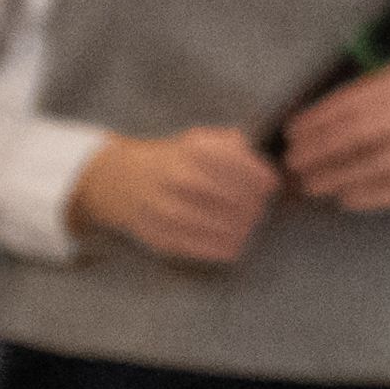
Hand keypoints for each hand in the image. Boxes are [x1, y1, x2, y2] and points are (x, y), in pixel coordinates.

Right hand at [70, 127, 279, 266]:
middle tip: (259, 209)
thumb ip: (233, 146)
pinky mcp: (158, 234)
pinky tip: (234, 245)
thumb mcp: (199, 140)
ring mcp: (165, 208)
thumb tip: (265, 161)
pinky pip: (197, 246)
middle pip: (232, 197)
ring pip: (216, 224)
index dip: (262, 179)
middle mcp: (178, 177)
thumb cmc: (172, 160)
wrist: (118, 180)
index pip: (242, 167)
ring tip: (248, 226)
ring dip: (239, 228)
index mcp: (193, 151)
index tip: (271, 185)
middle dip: (253, 205)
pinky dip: (221, 248)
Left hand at [280, 57, 389, 215]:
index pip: (355, 102)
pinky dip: (374, 195)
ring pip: (381, 164)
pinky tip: (349, 198)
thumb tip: (321, 116)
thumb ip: (377, 90)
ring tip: (313, 185)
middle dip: (322, 152)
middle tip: (294, 165)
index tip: (291, 134)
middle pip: (363, 135)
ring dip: (341, 177)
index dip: (318, 121)